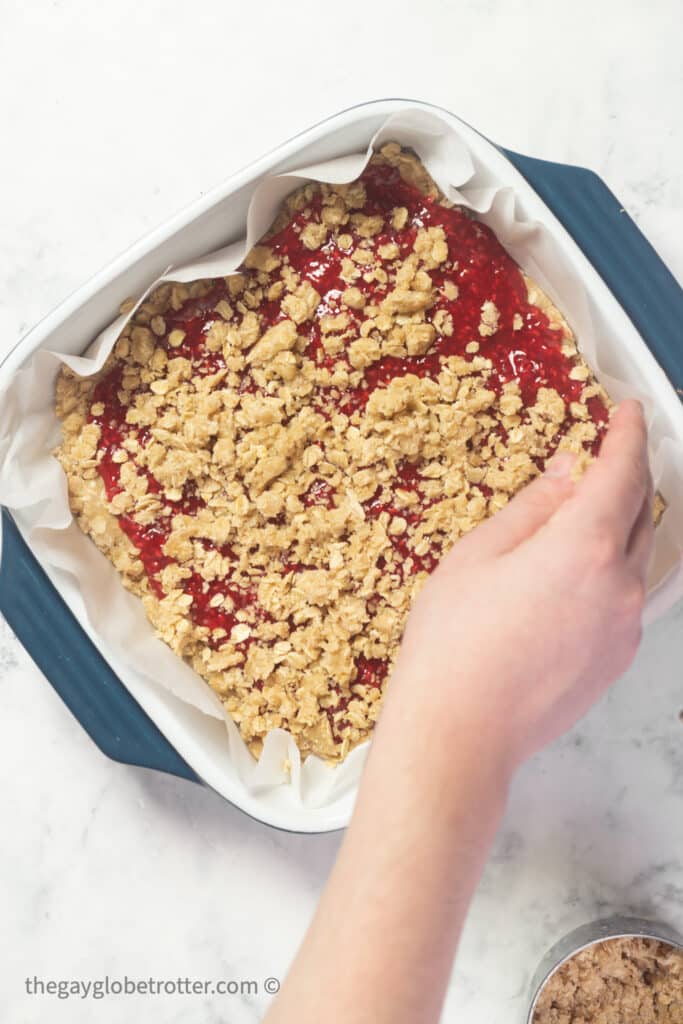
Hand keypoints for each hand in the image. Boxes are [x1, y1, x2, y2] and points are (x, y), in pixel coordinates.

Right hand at [390, 399, 653, 771]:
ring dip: (620, 525)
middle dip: (625, 478)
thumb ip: (532, 507)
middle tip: (601, 457)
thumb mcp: (478, 555)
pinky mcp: (617, 660)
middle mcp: (620, 584)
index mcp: (584, 546)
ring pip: (636, 556)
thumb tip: (566, 474)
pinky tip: (573, 575)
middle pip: (639, 512)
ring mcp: (624, 627)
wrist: (460, 732)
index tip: (627, 412)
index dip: (627, 436)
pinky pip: (626, 597)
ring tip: (584, 515)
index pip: (623, 472)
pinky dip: (611, 570)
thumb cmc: (453, 641)